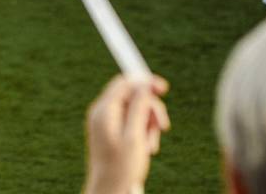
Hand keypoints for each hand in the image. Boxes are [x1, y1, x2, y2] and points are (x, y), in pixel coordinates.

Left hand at [84, 75, 169, 193]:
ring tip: (150, 145)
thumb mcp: (135, 135)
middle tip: (162, 127)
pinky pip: (131, 122)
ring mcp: (105, 122)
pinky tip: (145, 148)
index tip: (163, 89)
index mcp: (104, 110)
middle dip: (150, 110)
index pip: (125, 82)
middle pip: (132, 95)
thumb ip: (139, 106)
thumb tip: (144, 83)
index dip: (145, 82)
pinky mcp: (111, 131)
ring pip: (134, 109)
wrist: (110, 191)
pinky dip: (142, 131)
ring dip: (148, 124)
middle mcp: (102, 113)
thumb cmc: (121, 168)